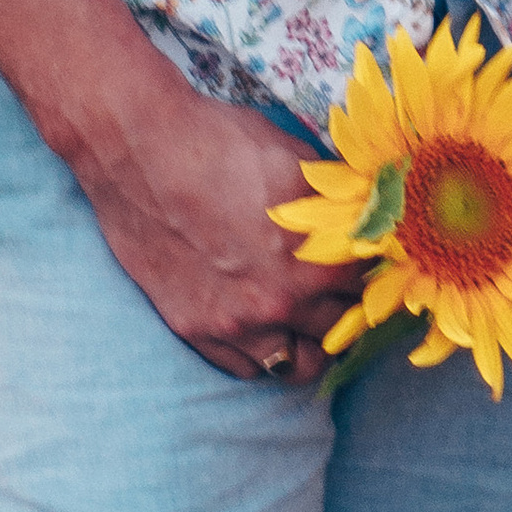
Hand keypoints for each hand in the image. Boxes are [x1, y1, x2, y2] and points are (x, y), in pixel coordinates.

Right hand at [77, 76, 343, 382]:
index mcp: (319, 259)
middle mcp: (283, 301)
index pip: (372, 288)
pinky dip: (261, 354)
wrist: (140, 147)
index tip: (365, 266)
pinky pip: (246, 369)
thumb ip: (338, 203)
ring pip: (298, 367)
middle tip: (338, 292)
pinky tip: (261, 326)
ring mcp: (236, 323)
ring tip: (304, 320)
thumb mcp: (300, 161)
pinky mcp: (194, 329)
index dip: (371, 273)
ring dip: (309, 346)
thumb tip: (368, 214)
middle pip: (341, 332)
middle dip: (346, 310)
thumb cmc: (222, 142)